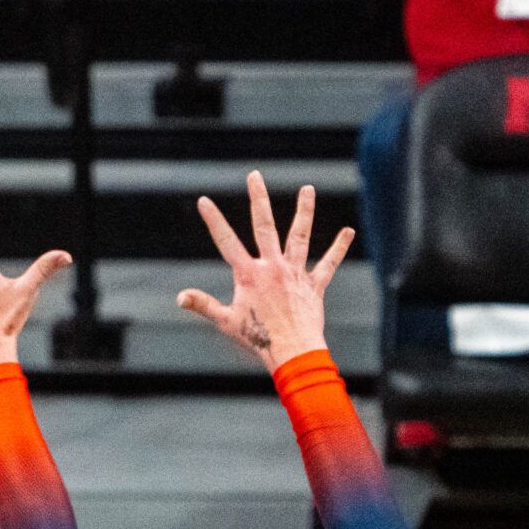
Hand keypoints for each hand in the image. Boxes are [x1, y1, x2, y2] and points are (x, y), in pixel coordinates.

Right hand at [176, 171, 355, 370]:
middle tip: (255, 176)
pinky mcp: (313, 285)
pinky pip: (328, 263)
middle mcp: (272, 267)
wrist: (293, 352)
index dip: (214, 220)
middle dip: (258, 199)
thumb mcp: (225, 321)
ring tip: (307, 189)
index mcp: (249, 275)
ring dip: (304, 211)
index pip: (226, 242)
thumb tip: (180, 297)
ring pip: (300, 236)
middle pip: (264, 226)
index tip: (204, 200)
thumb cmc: (257, 339)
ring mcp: (295, 273)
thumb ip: (203, 305)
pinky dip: (338, 248)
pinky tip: (348, 231)